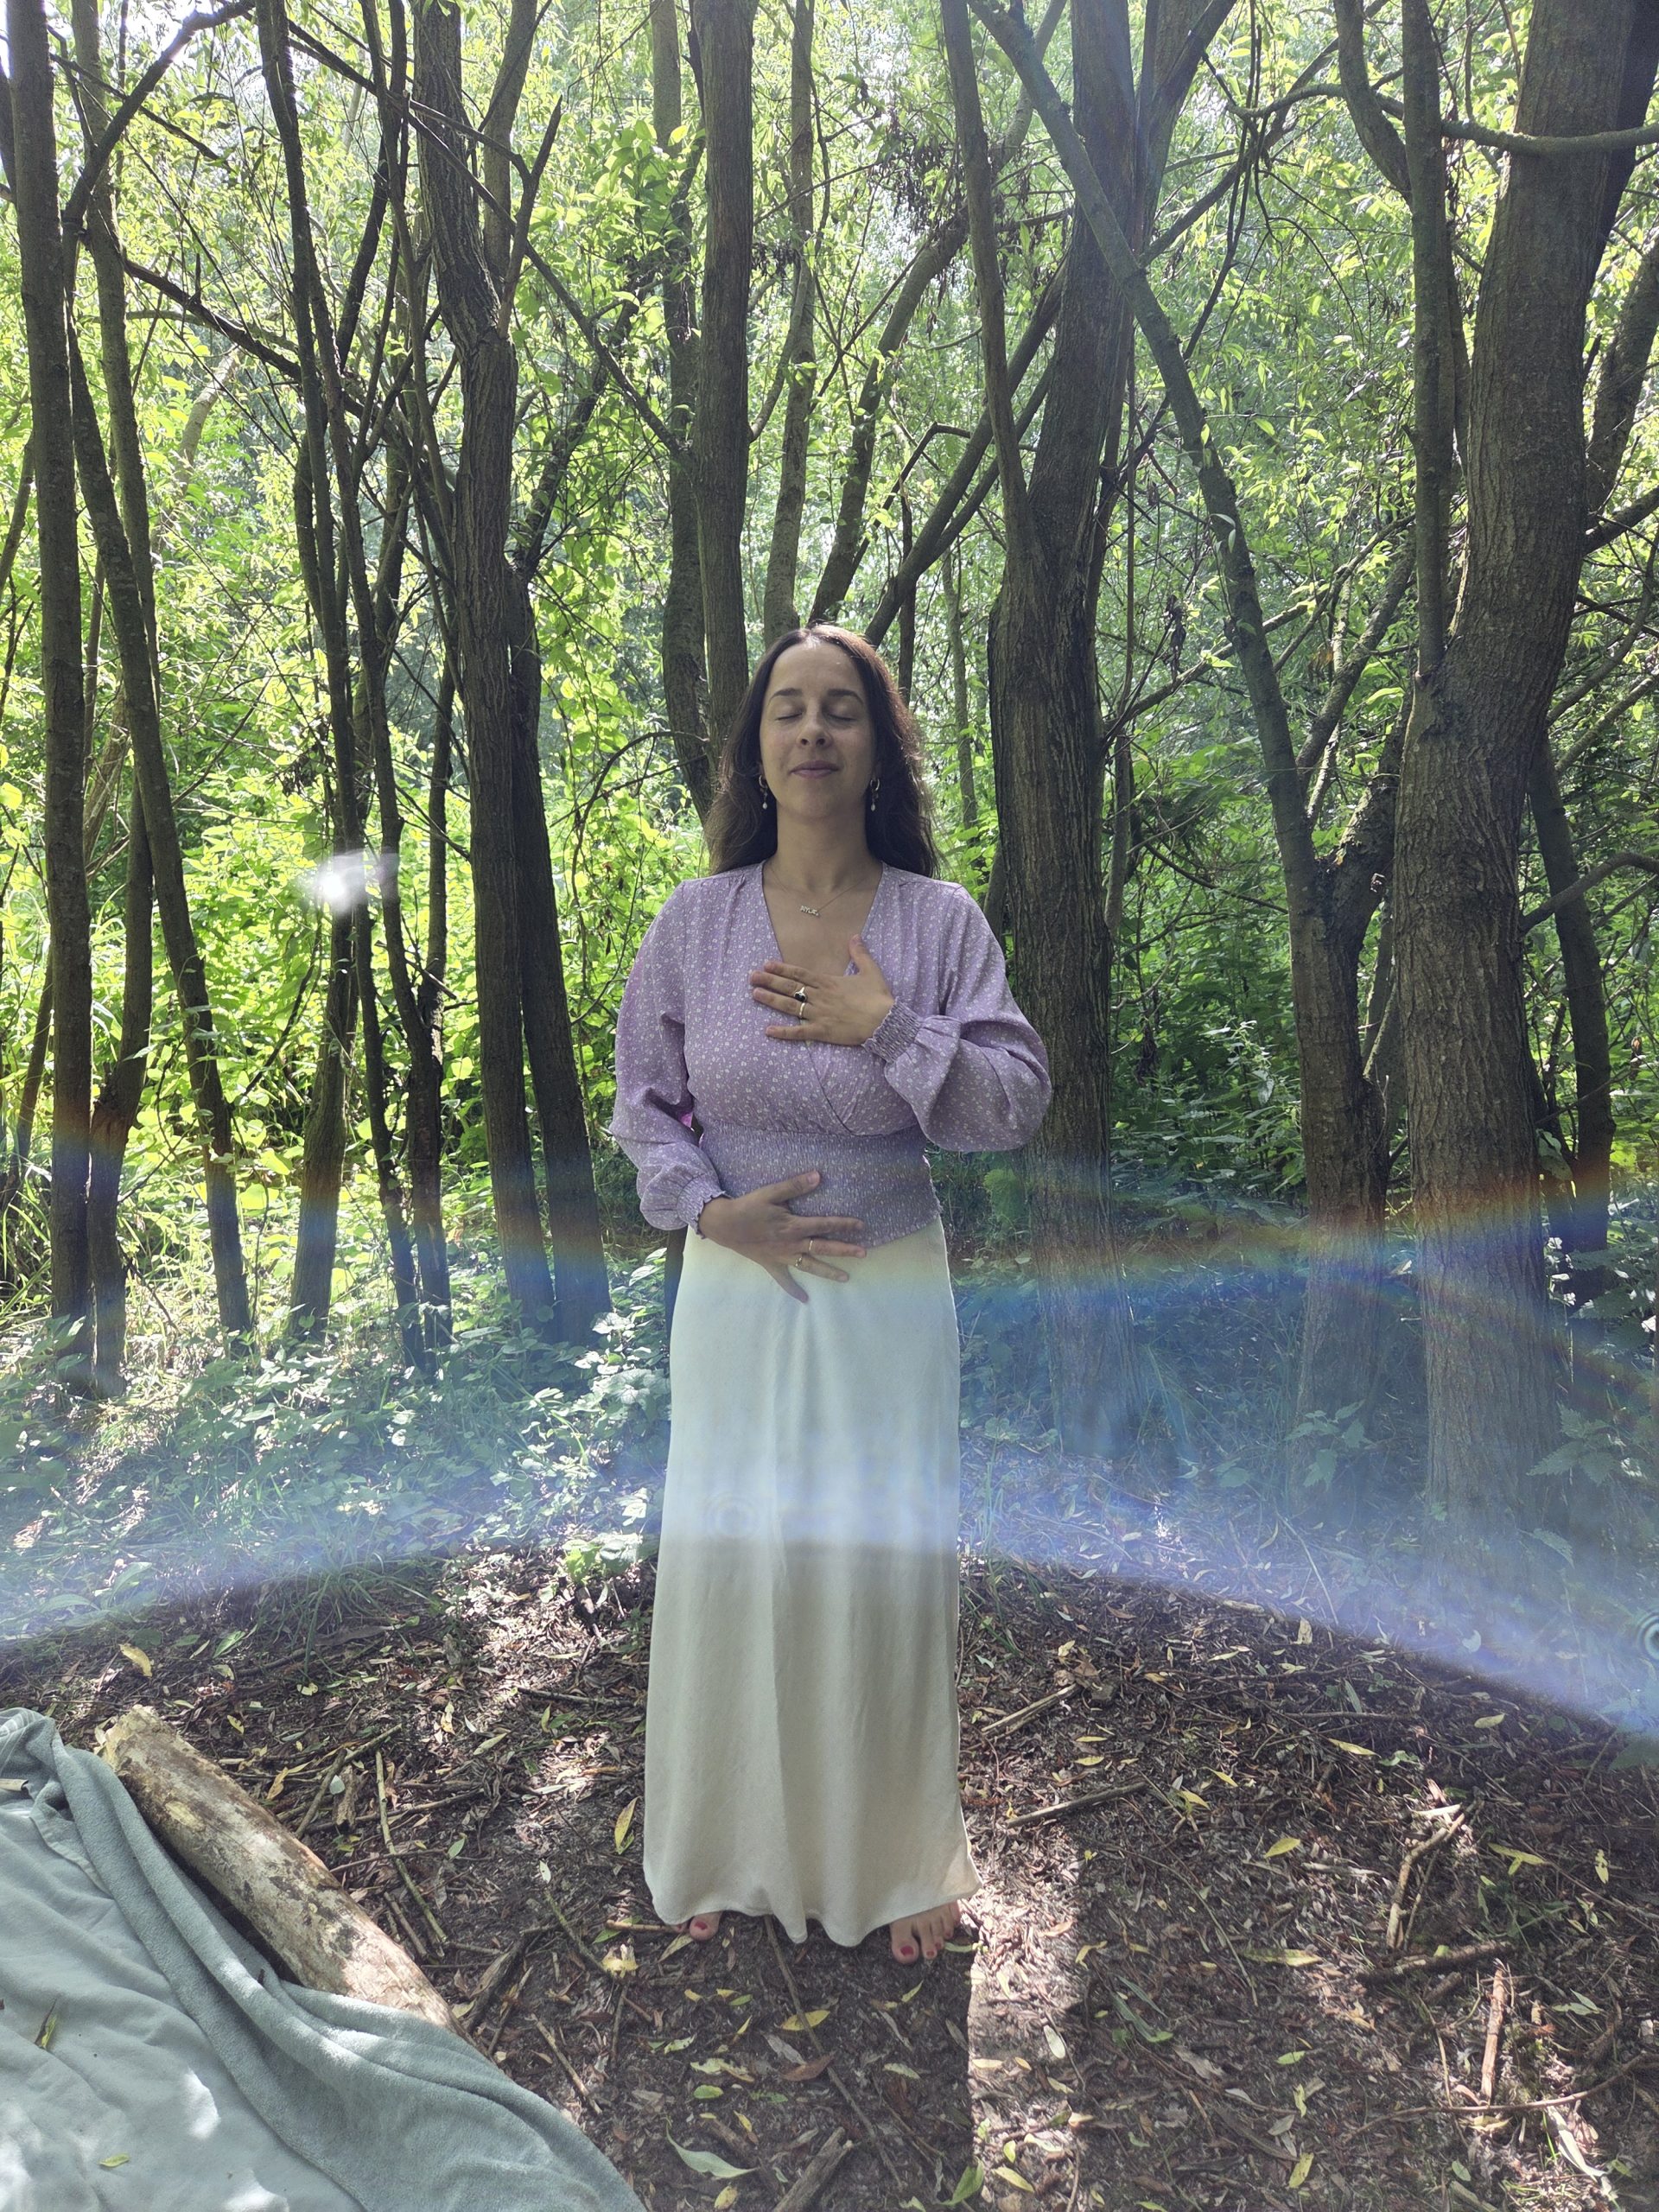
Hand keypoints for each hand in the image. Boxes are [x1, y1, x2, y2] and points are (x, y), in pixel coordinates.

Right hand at [697, 1172, 865, 1303]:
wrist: (724, 1224)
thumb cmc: (748, 1207)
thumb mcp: (770, 1192)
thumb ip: (794, 1186)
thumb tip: (818, 1176)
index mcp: (793, 1225)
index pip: (824, 1224)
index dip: (844, 1224)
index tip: (861, 1225)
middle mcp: (791, 1244)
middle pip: (823, 1248)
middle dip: (844, 1250)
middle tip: (864, 1253)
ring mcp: (782, 1256)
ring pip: (810, 1266)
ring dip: (828, 1272)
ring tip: (846, 1278)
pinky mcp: (771, 1264)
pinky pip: (784, 1280)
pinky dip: (793, 1290)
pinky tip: (805, 1300)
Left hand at [749, 935, 895, 1046]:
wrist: (885, 1022)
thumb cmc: (878, 998)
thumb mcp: (871, 971)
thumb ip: (860, 954)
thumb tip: (854, 936)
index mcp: (829, 982)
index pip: (800, 973)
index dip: (782, 968)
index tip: (766, 964)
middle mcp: (820, 997)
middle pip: (790, 987)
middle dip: (770, 981)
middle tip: (751, 976)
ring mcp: (819, 1015)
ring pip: (790, 1006)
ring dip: (771, 1000)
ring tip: (755, 994)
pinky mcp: (822, 1032)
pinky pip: (799, 1032)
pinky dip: (783, 1032)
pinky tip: (768, 1030)